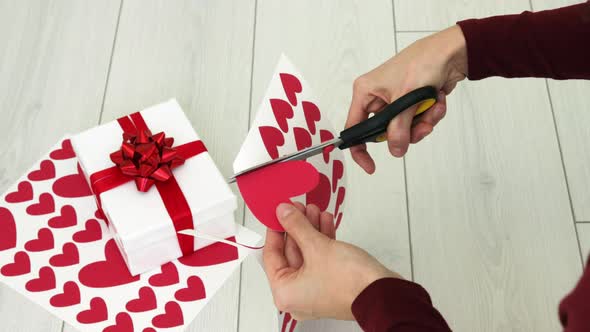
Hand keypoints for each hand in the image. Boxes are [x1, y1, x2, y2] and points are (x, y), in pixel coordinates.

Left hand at [263, 203, 400, 320]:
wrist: (383, 293)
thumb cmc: (350, 283)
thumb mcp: (317, 246)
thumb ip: (296, 226)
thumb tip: (284, 213)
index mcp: (285, 293)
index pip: (271, 255)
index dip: (275, 230)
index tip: (277, 213)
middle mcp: (298, 296)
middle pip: (291, 253)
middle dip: (297, 226)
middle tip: (297, 207)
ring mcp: (315, 290)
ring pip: (308, 254)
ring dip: (311, 230)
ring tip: (313, 210)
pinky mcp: (331, 283)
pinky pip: (321, 259)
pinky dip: (322, 240)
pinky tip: (325, 221)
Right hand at [346, 25, 467, 172]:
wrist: (451, 52)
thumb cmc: (423, 62)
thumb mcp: (406, 99)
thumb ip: (399, 129)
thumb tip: (395, 150)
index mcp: (365, 92)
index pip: (354, 128)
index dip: (360, 149)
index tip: (371, 166)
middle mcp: (377, 97)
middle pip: (385, 132)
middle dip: (406, 132)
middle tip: (421, 126)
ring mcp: (395, 101)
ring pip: (404, 129)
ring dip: (422, 123)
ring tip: (432, 108)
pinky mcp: (411, 103)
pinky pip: (417, 121)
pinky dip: (430, 114)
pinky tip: (437, 100)